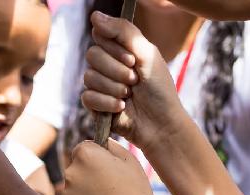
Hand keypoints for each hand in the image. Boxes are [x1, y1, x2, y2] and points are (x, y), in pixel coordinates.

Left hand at [62, 140, 160, 194]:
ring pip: (74, 192)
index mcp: (85, 155)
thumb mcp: (130, 161)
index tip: (109, 172)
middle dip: (89, 178)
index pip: (83, 150)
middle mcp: (70, 173)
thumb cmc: (136, 194)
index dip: (97, 160)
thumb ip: (111, 146)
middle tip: (111, 192)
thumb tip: (100, 142)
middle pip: (76, 171)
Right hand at [82, 12, 187, 150]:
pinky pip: (88, 97)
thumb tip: (94, 15)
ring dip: (114, 88)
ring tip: (129, 96)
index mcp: (119, 49)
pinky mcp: (95, 105)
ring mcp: (99, 85)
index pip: (100, 35)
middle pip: (92, 55)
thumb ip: (124, 31)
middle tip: (134, 80)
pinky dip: (107, 103)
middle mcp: (107, 64)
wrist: (162, 123)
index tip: (133, 60)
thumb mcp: (147, 53)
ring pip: (89, 77)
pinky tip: (121, 108)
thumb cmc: (159, 89)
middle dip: (116, 70)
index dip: (114, 48)